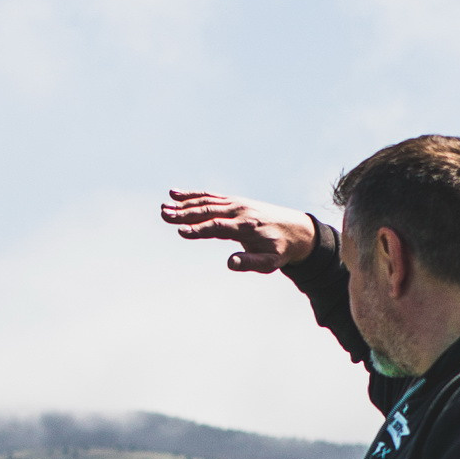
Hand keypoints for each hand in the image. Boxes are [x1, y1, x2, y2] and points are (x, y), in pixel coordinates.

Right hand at [161, 188, 318, 274]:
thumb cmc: (280, 249)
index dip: (199, 229)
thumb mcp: (271, 262)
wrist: (296, 230)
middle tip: (164, 214)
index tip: (180, 231)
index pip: (219, 227)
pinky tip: (176, 195)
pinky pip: (211, 197)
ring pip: (207, 202)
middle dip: (185, 213)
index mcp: (247, 227)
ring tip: (164, 206)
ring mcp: (236, 204)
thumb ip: (250, 263)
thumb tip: (229, 263)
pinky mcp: (234, 201)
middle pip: (209, 211)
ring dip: (185, 204)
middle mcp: (240, 211)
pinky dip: (193, 195)